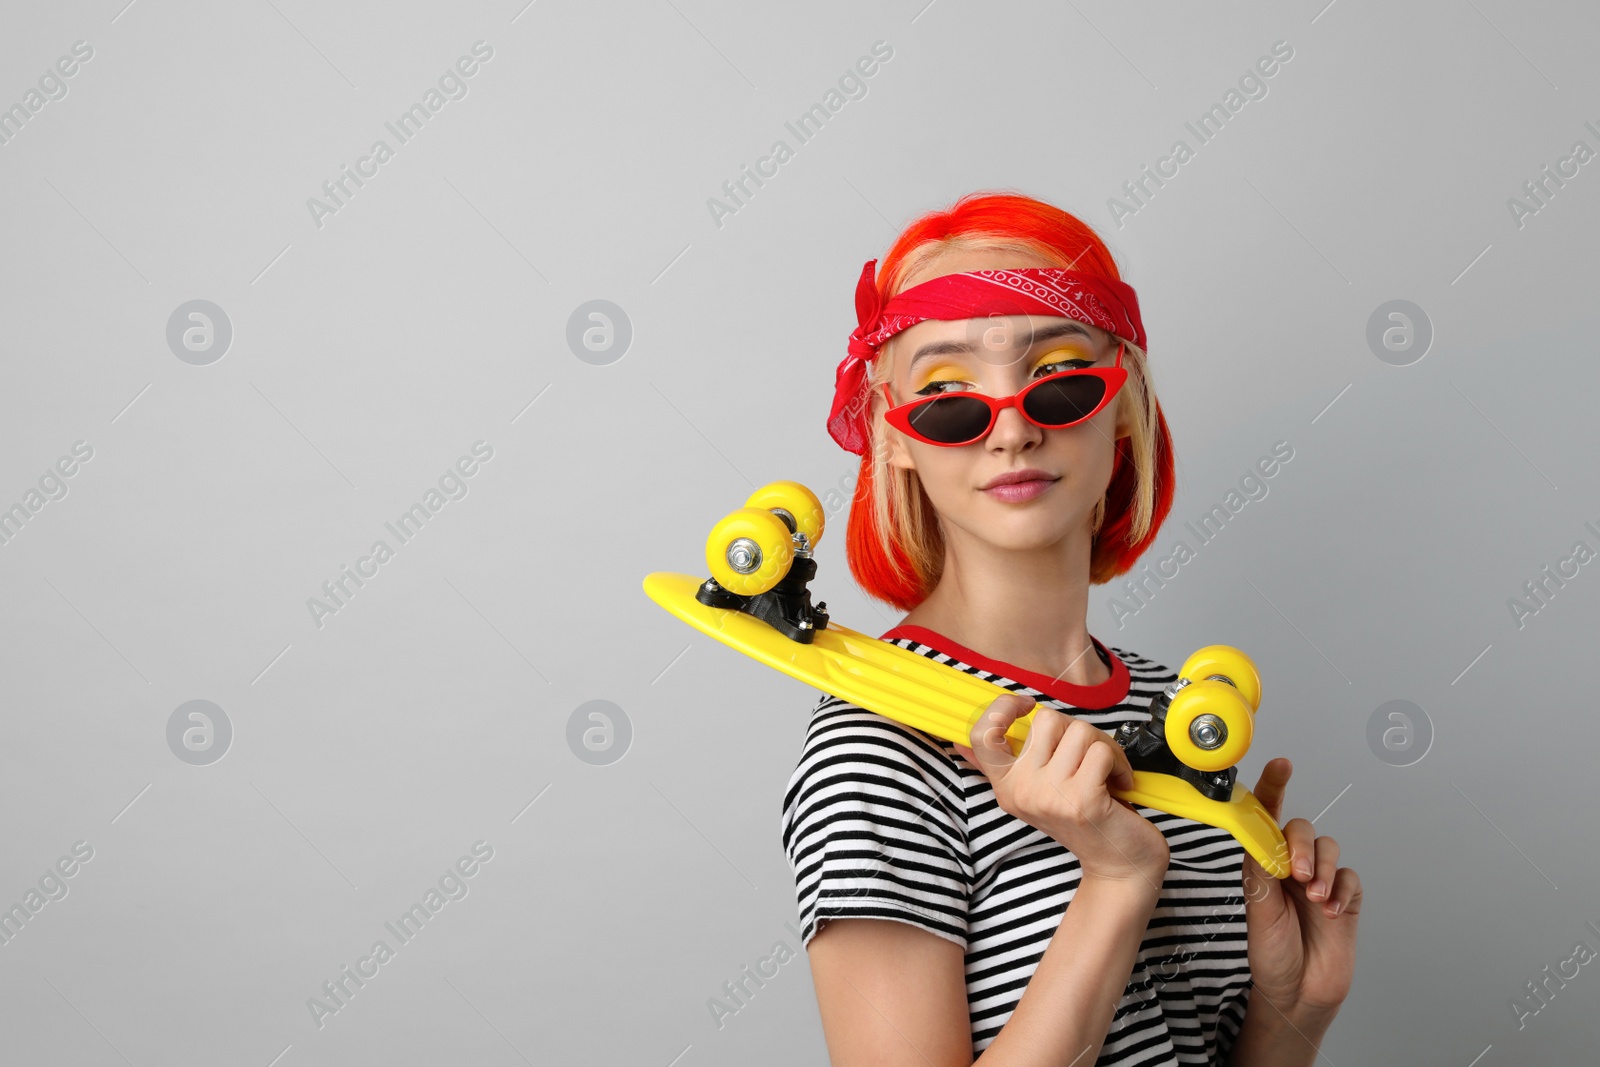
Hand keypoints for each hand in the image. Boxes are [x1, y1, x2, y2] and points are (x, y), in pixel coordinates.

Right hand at [954, 694, 1169, 887]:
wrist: (1117, 866)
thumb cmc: (1082, 822)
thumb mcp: (1035, 794)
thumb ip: (1006, 767)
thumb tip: (960, 743)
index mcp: (1006, 786)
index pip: (981, 736)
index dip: (1000, 708)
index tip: (1026, 706)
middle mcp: (1022, 792)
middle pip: (1047, 719)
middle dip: (1078, 731)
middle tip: (1089, 757)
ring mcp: (1051, 797)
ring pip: (1079, 731)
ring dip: (1104, 747)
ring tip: (1106, 773)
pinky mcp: (1082, 801)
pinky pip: (1102, 751)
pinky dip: (1119, 763)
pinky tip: (1118, 784)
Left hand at [1240, 757, 1361, 1019]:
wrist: (1297, 993)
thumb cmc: (1270, 953)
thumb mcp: (1258, 908)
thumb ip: (1261, 870)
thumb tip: (1261, 835)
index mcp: (1263, 863)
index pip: (1267, 817)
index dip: (1273, 788)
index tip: (1281, 765)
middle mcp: (1291, 867)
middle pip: (1302, 830)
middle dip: (1302, 846)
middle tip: (1298, 873)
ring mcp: (1321, 881)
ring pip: (1330, 848)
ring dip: (1324, 868)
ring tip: (1315, 897)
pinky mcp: (1345, 899)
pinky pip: (1351, 877)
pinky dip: (1342, 889)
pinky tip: (1331, 909)